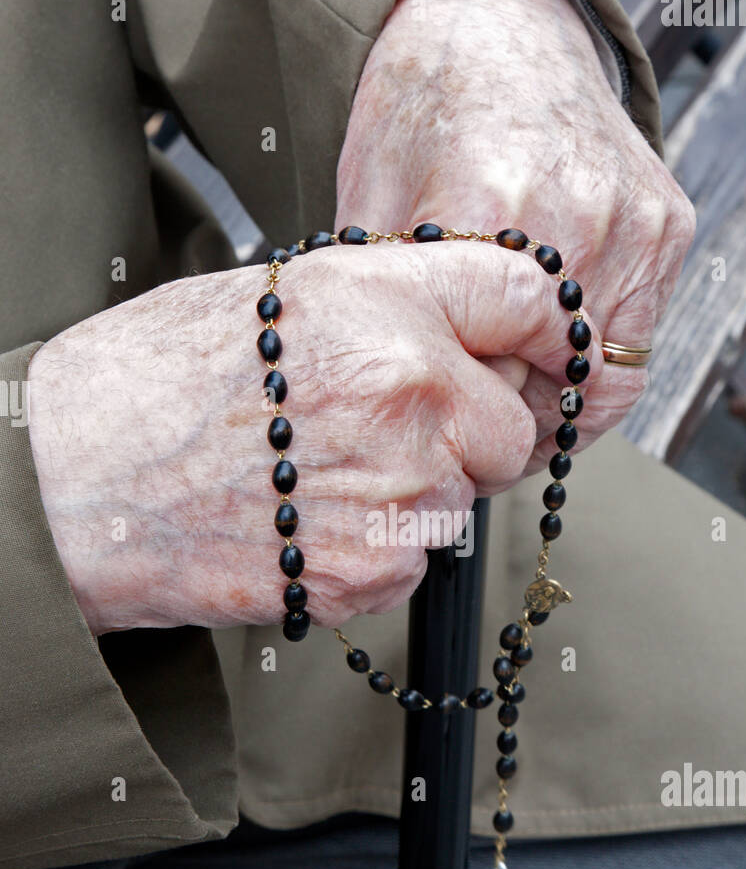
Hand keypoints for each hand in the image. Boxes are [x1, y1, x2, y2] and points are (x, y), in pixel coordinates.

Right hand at [29, 244, 573, 634]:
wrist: (73, 483)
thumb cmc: (155, 382)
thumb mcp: (280, 296)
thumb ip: (391, 303)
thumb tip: (468, 329)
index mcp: (384, 301)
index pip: (529, 295)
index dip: (546, 328)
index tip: (548, 352)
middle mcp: (407, 390)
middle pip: (511, 429)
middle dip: (465, 438)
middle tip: (376, 433)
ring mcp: (394, 491)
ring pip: (463, 504)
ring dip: (414, 501)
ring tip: (314, 479)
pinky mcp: (370, 573)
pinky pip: (417, 564)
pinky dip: (376, 554)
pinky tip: (302, 523)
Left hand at [337, 0, 695, 466]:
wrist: (492, 30)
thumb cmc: (423, 116)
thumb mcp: (372, 208)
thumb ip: (395, 303)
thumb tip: (398, 393)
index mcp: (489, 214)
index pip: (488, 378)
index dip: (467, 424)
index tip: (452, 444)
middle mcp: (575, 221)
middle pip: (552, 386)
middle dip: (514, 422)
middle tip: (483, 436)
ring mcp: (631, 223)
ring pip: (607, 375)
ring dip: (562, 399)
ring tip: (518, 397)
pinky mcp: (667, 223)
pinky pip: (638, 334)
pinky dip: (598, 358)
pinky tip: (554, 349)